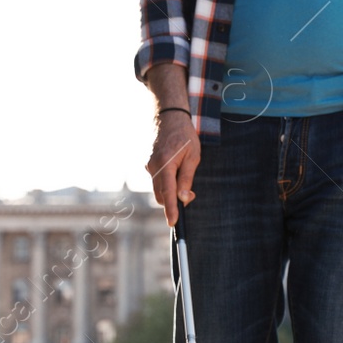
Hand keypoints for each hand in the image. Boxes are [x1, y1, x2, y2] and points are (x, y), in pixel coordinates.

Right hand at [145, 110, 200, 224]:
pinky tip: (175, 173)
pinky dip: (166, 185)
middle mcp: (153, 167)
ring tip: (183, 179)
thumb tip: (184, 199)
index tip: (172, 223)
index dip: (170, 209)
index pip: (168, 192)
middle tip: (190, 195)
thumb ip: (187, 178)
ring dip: (170, 193)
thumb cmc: (185, 137)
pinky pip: (157, 182)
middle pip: (161, 195)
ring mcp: (149, 166)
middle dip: (173, 202)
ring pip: (158, 189)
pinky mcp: (149, 166)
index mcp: (165, 164)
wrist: (169, 119)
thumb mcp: (193, 157)